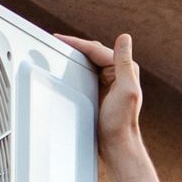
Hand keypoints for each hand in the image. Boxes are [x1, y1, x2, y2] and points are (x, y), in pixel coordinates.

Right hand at [58, 29, 142, 151]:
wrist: (116, 144)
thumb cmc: (120, 122)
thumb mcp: (126, 90)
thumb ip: (125, 63)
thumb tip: (125, 37)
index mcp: (125, 69)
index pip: (97, 50)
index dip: (77, 43)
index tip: (60, 39)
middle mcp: (119, 72)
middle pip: (93, 53)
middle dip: (75, 46)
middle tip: (56, 42)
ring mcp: (110, 81)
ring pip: (90, 61)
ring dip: (76, 55)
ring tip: (60, 50)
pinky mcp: (101, 90)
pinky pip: (87, 72)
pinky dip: (77, 67)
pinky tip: (67, 67)